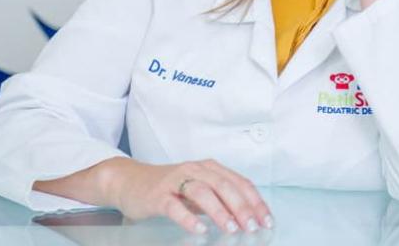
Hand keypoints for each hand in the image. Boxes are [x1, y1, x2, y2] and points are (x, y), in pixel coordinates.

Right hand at [108, 157, 272, 234]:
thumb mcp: (199, 189)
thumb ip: (220, 198)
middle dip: (241, 206)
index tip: (266, 219)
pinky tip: (199, 230)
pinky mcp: (159, 195)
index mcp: (209, 168)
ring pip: (202, 192)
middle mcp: (194, 170)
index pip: (238, 182)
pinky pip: (175, 206)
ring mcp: (175, 181)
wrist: (131, 181)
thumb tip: (249, 216)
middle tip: (253, 226)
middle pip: (223, 185)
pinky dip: (188, 218)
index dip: (254, 200)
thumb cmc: (170, 187)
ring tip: (231, 228)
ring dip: (219, 211)